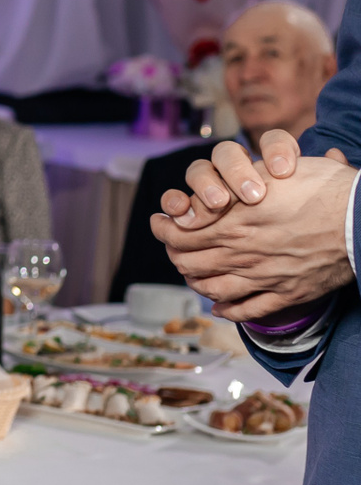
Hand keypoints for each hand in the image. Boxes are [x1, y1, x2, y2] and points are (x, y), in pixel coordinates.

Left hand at [151, 150, 357, 319]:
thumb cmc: (324, 189)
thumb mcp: (276, 174)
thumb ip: (240, 182)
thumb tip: (214, 189)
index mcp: (235, 219)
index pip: (182, 230)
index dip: (165, 228)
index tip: (160, 224)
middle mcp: (243, 250)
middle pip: (190, 260)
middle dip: (175, 254)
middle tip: (171, 249)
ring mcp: (264, 276)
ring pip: (213, 286)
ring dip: (196, 282)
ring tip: (191, 276)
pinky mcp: (286, 294)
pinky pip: (247, 309)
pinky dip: (228, 310)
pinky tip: (220, 308)